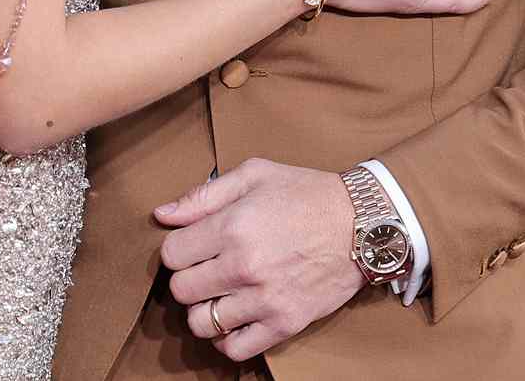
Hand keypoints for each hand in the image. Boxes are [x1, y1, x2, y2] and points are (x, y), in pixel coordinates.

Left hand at [154, 159, 363, 362]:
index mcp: (232, 227)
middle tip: (205, 269)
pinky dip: (226, 339)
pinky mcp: (284, 323)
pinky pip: (235, 348)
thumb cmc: (307, 194)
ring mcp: (264, 299)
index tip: (193, 246)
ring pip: (201, 323)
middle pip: (181, 290)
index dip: (178, 249)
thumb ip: (203, 195)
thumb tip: (162, 215)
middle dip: (188, 278)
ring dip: (203, 310)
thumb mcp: (254, 175)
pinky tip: (234, 319)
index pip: (171, 255)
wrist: (362, 223)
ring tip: (218, 295)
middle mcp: (243, 266)